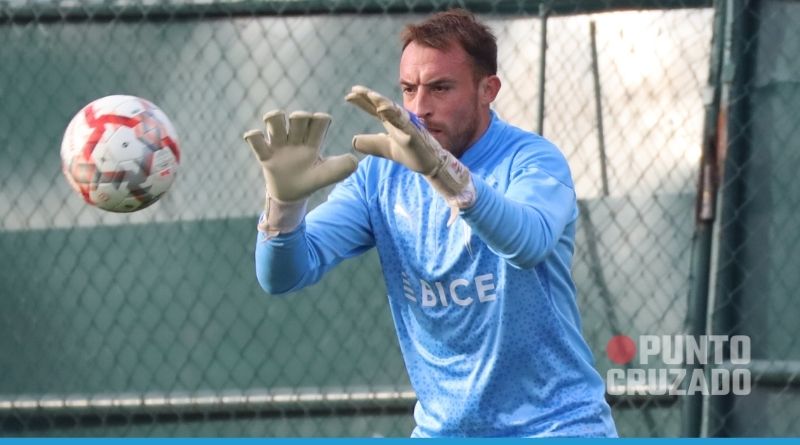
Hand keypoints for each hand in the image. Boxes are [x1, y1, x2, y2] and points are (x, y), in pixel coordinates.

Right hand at [244, 110, 357, 234]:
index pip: (319, 119)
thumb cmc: (312, 179)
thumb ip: (343, 168)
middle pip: (298, 115)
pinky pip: (255, 140)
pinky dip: (254, 136)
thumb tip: (355, 161)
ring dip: (276, 121)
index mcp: (313, 139)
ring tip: (279, 135)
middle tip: (299, 137)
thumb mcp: (328, 175)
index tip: (319, 135)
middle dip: (300, 119)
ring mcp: (279, 144)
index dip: (321, 121)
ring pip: (275, 119)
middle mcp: (296, 137)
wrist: (292, 195)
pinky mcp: (265, 154)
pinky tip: (256, 138)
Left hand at [345, 85, 474, 223]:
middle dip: (368, 96)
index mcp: (390, 121)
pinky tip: (383, 110)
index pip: (373, 108)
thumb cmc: (409, 153)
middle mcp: (398, 119)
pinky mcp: (413, 133)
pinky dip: (394, 115)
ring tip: (369, 95)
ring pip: (392, 110)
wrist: (428, 164)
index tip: (348, 96)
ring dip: (381, 101)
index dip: (362, 101)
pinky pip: (403, 122)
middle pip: (381, 104)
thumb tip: (353, 140)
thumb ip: (370, 143)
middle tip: (354, 90)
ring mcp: (406, 125)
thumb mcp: (384, 149)